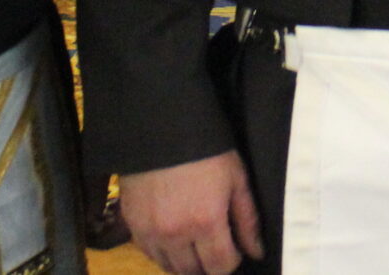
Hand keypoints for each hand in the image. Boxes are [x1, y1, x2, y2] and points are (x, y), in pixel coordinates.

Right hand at [119, 150, 264, 274]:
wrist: (162, 127)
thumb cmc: (206, 150)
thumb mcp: (236, 178)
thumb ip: (247, 219)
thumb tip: (256, 251)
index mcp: (206, 222)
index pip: (219, 266)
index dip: (231, 263)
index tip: (234, 252)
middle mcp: (176, 234)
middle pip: (193, 271)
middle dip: (208, 267)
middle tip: (214, 252)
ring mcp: (150, 231)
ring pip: (169, 266)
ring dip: (184, 263)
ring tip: (194, 249)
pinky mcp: (132, 223)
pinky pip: (148, 253)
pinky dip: (162, 253)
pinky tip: (172, 239)